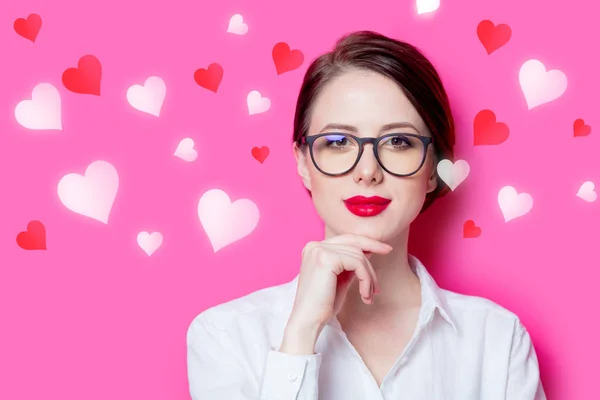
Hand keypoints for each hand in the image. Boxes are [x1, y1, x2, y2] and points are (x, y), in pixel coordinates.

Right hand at [280, 234, 392, 353]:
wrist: (308, 322)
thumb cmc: (323, 305)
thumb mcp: (340, 279)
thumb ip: (350, 264)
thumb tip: (368, 250)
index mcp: (314, 249)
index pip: (345, 239)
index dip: (366, 242)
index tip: (384, 248)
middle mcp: (314, 246)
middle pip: (353, 241)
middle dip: (373, 247)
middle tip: (389, 251)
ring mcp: (319, 251)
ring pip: (358, 256)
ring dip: (369, 276)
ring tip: (370, 295)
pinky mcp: (326, 259)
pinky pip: (357, 264)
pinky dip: (366, 280)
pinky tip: (365, 296)